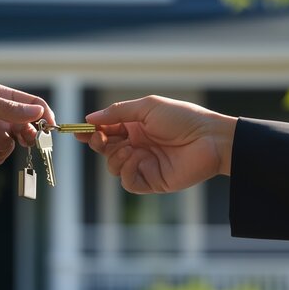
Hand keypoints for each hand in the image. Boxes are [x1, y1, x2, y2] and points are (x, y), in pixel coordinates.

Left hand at [0, 81, 54, 165]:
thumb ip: (10, 108)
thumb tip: (38, 111)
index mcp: (0, 97)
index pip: (30, 103)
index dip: (42, 112)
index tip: (50, 124)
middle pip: (27, 125)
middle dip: (32, 132)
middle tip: (32, 138)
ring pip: (16, 143)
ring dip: (13, 143)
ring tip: (1, 140)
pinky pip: (0, 156)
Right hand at [76, 95, 236, 193]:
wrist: (209, 139)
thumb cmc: (183, 118)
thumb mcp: (147, 107)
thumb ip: (117, 113)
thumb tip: (90, 118)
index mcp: (135, 127)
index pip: (106, 131)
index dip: (91, 131)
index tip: (78, 131)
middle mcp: (137, 145)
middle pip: (105, 149)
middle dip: (98, 143)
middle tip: (98, 137)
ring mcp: (144, 164)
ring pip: (113, 166)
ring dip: (116, 157)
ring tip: (131, 149)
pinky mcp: (152, 181)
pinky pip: (128, 182)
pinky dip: (127, 171)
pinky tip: (137, 159)